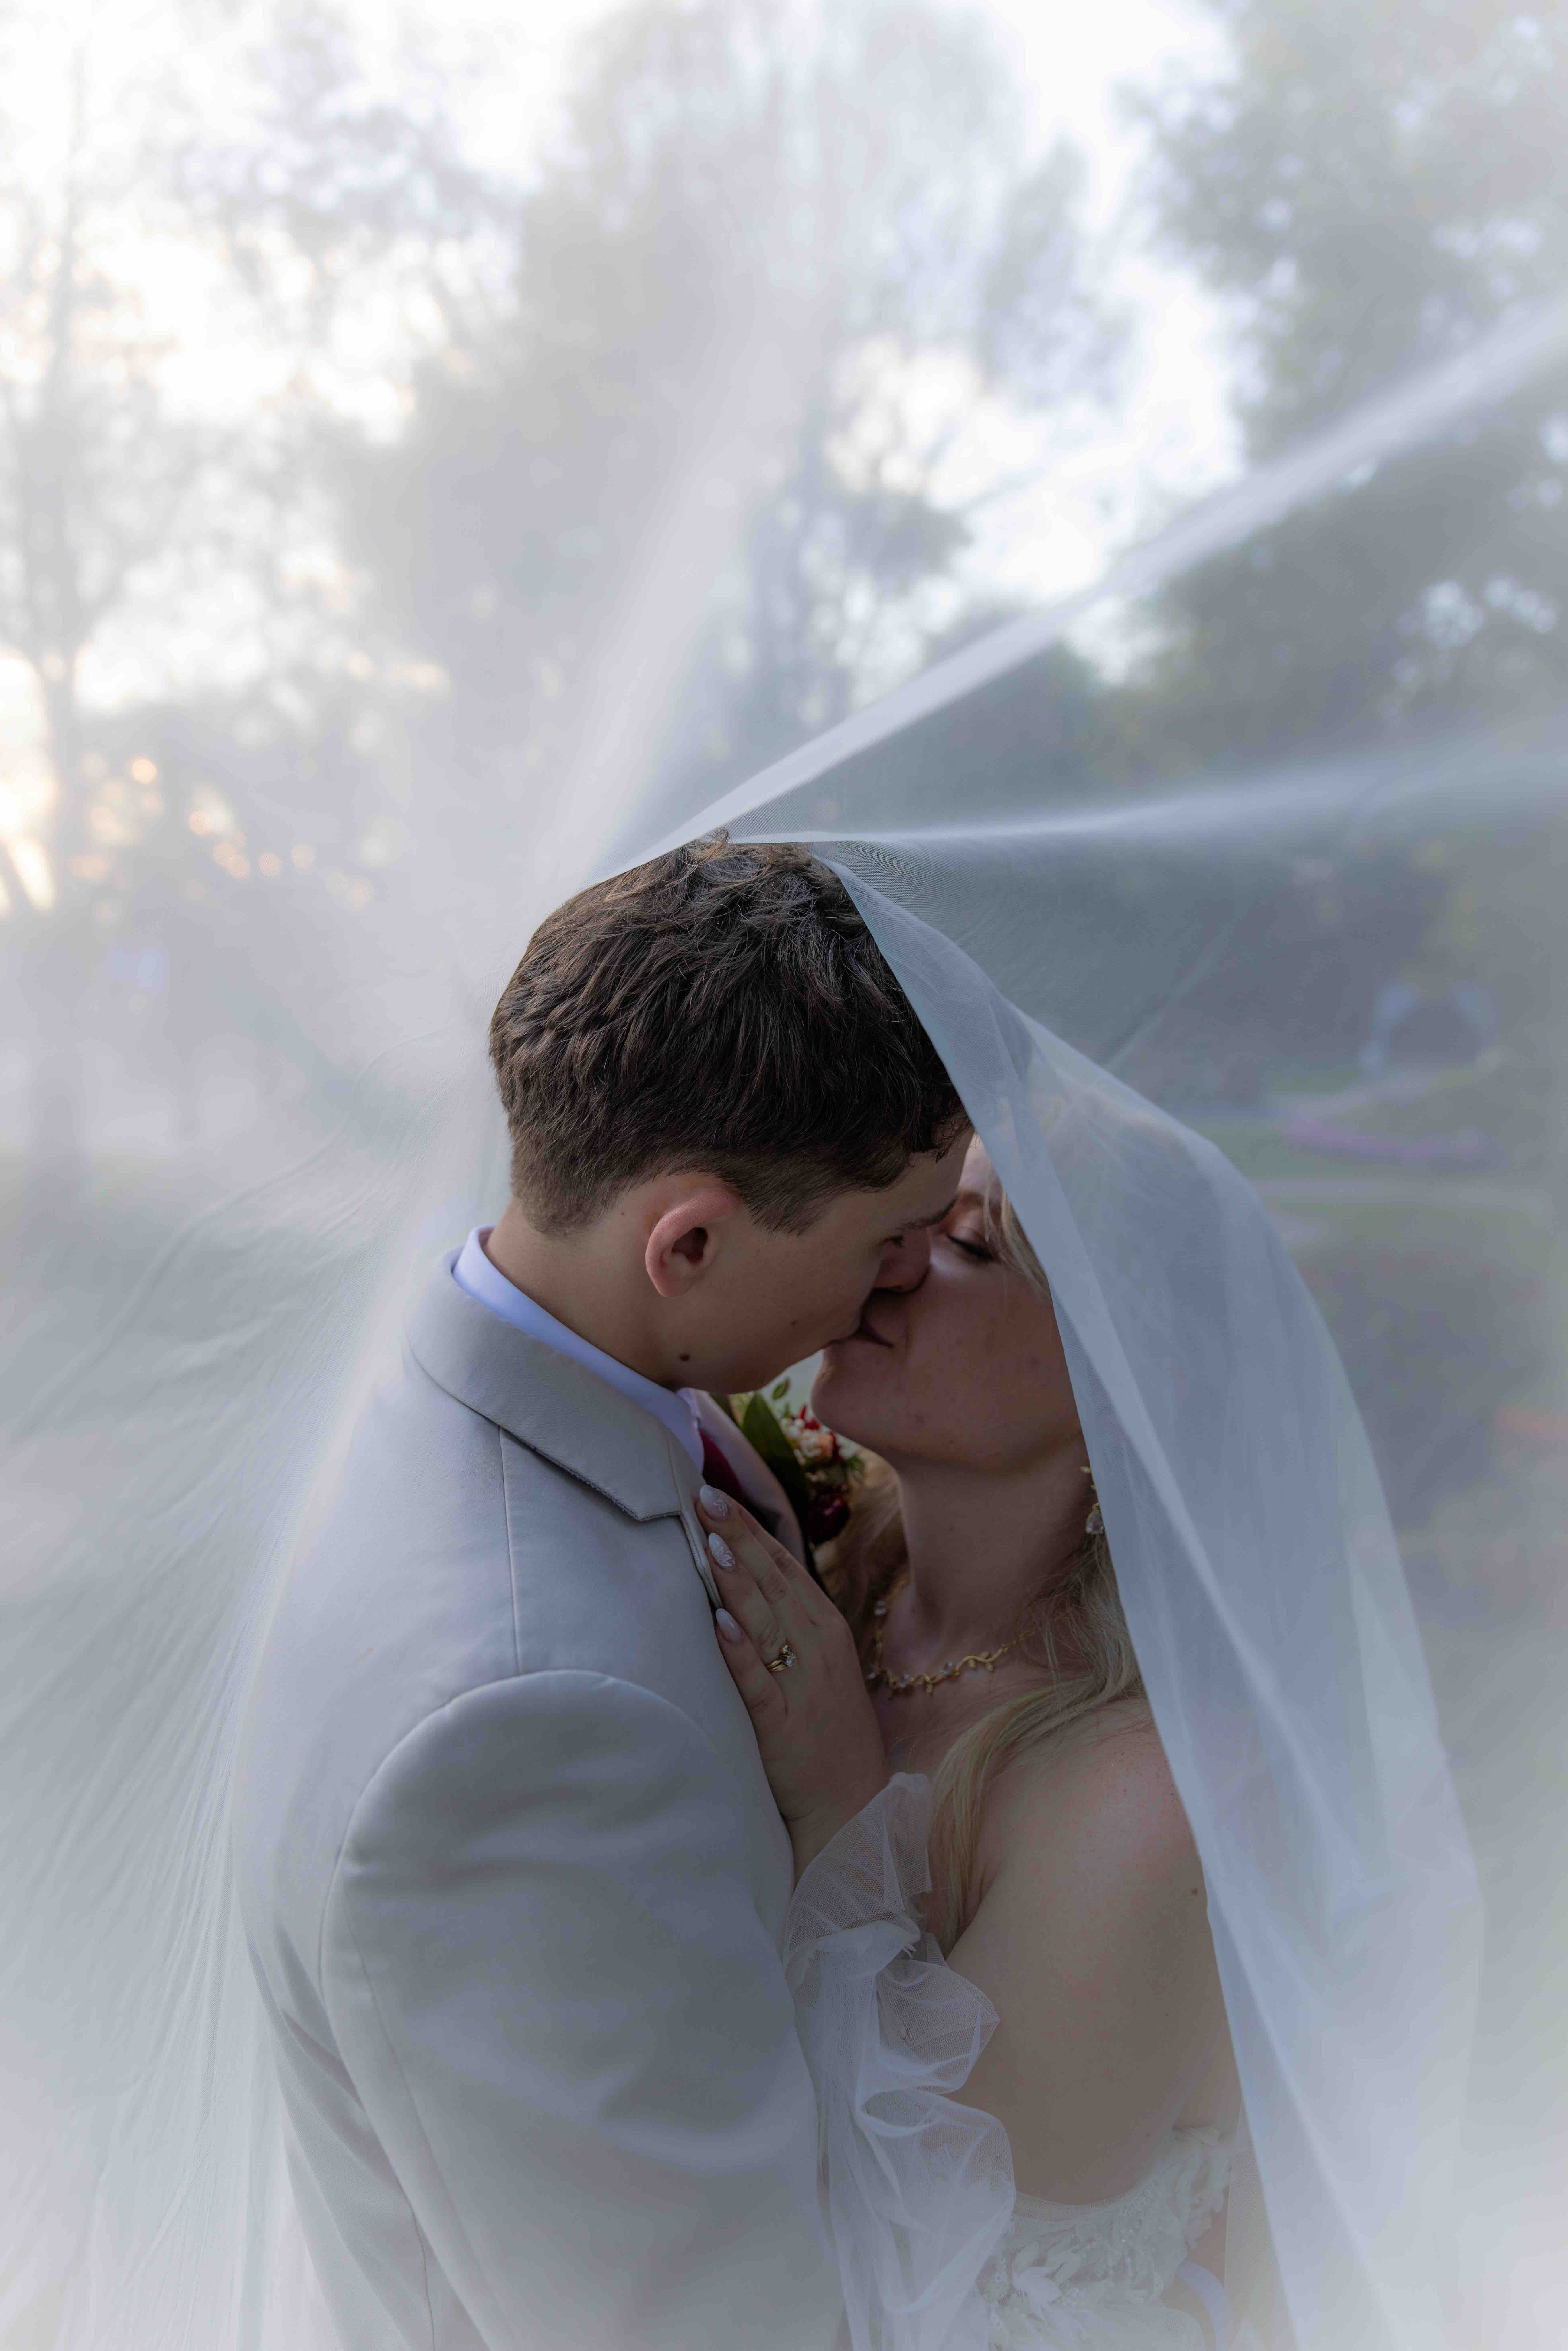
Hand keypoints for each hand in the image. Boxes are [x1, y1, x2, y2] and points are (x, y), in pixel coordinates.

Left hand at [696, 1486, 889, 1876]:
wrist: (850, 1801)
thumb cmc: (824, 1724)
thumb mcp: (813, 1661)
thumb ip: (782, 1619)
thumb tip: (741, 1574)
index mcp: (823, 1625)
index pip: (781, 1564)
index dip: (748, 1528)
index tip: (715, 1493)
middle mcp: (816, 1645)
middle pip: (771, 1581)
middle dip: (736, 1537)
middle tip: (703, 1496)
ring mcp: (801, 1683)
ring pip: (765, 1621)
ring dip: (737, 1580)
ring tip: (711, 1543)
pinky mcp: (782, 1724)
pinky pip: (757, 1681)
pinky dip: (739, 1651)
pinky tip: (719, 1623)